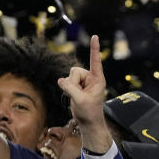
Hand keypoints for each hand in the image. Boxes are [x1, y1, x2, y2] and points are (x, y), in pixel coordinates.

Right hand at [57, 35, 111, 152]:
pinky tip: (73, 97)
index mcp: (97, 79)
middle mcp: (91, 78)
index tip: (95, 36)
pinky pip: (66, 81)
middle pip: (75, 70)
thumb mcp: (80, 100)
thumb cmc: (89, 112)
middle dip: (72, 82)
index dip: (94, 49)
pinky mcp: (77, 86)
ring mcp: (83, 82)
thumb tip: (60, 80)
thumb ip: (70, 88)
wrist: (88, 122)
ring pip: (69, 76)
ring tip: (76, 97)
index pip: (95, 61)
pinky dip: (67, 89)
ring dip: (69, 86)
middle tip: (78, 94)